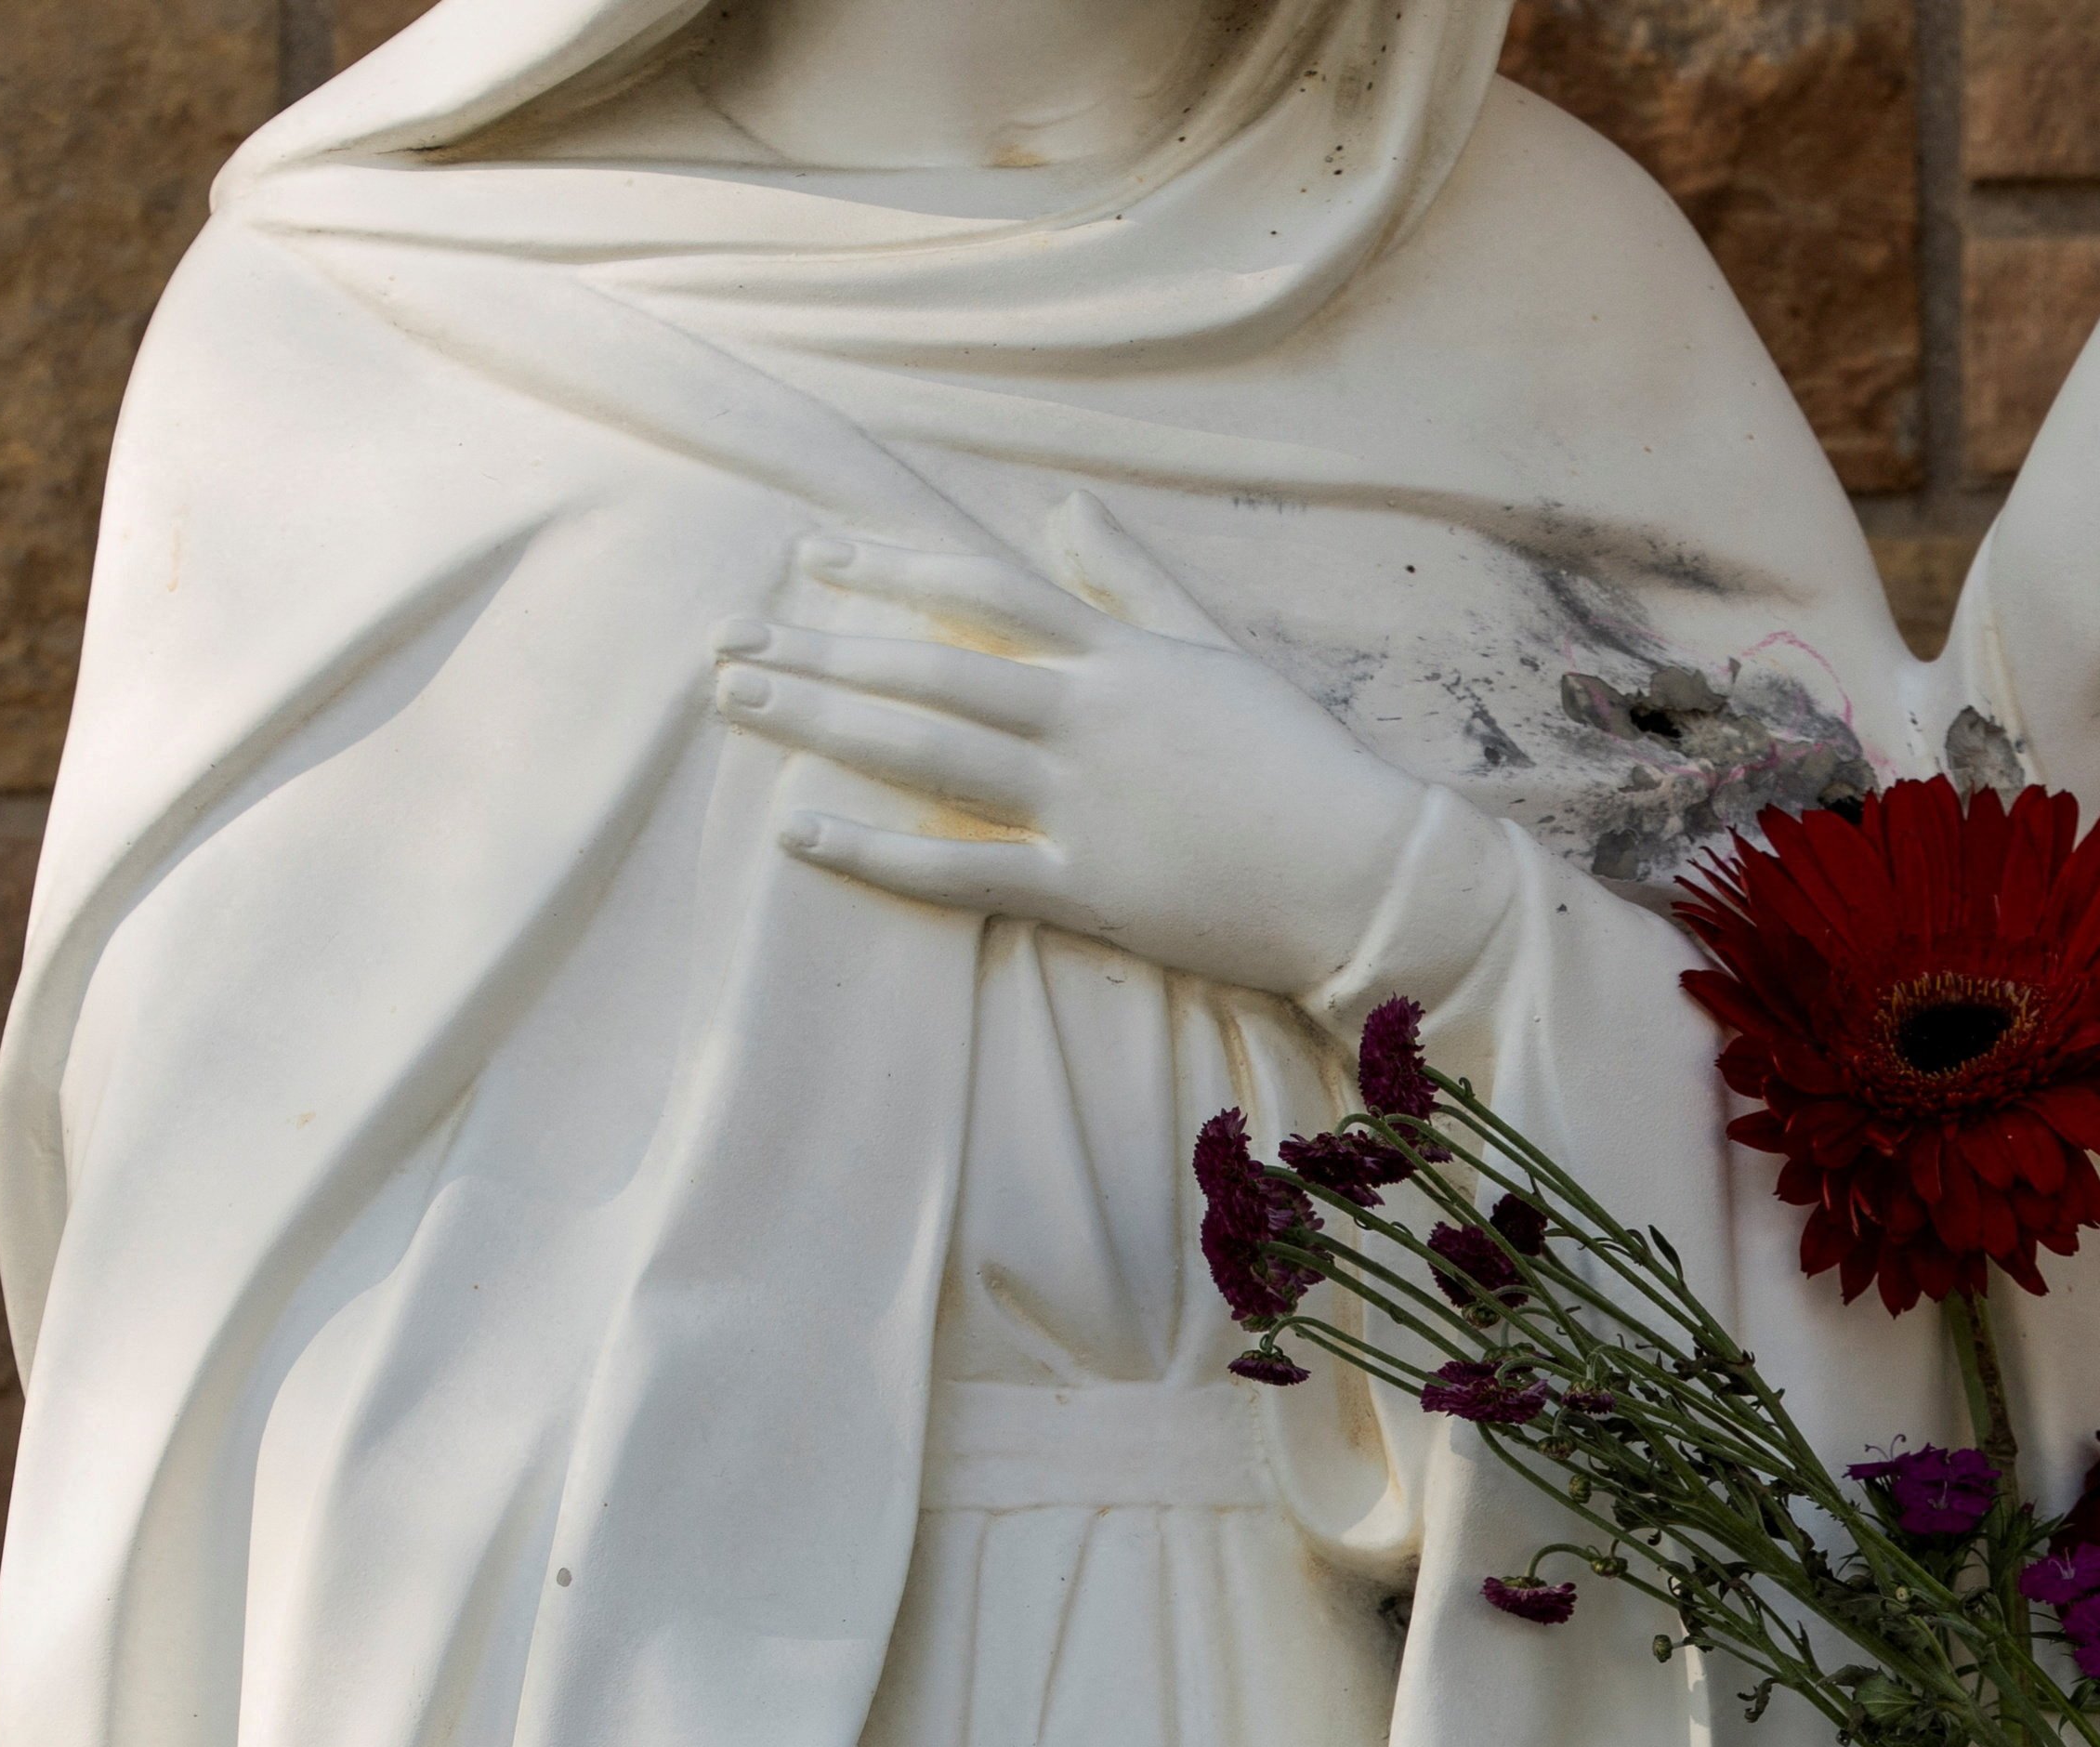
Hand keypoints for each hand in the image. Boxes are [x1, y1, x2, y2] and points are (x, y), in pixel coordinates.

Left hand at [710, 497, 1433, 994]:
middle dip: (822, 653)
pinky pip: (962, 870)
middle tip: (730, 646)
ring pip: (927, 754)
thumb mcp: (1216, 650)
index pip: (981, 590)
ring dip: (825, 726)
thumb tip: (1063, 503)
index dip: (888, 567)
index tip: (810, 556)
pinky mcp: (1089, 890)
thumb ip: (1132, 580)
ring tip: (741, 705)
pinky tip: (801, 831)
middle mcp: (1086, 720)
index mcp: (1118, 658)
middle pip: (928, 670)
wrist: (1369, 875)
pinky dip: (877, 851)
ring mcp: (1083, 805)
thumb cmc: (1302, 764)